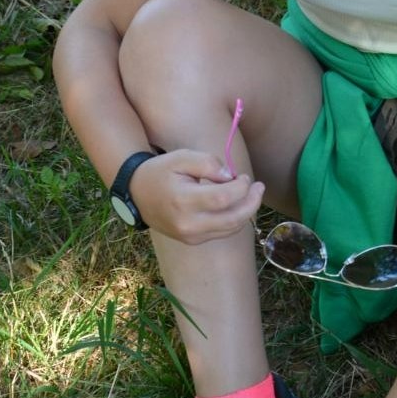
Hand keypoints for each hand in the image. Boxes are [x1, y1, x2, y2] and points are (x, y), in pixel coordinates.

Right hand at [129, 149, 264, 244]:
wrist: (137, 194)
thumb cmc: (161, 172)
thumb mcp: (181, 157)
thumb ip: (208, 163)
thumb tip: (231, 177)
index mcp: (183, 201)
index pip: (223, 199)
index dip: (241, 188)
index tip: (244, 177)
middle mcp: (188, 224)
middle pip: (232, 219)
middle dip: (252, 203)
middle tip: (259, 187)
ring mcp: (190, 236)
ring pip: (230, 229)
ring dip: (246, 211)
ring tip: (251, 194)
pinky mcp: (193, 240)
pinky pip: (221, 232)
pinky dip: (234, 219)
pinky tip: (236, 204)